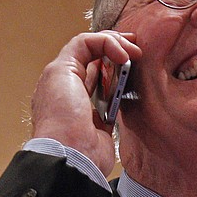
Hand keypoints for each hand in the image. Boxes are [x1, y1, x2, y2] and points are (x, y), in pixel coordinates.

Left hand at [30, 31, 141, 174]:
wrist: (72, 155)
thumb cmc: (62, 116)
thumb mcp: (61, 71)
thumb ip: (78, 49)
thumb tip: (104, 46)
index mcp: (60, 75)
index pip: (85, 46)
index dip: (107, 41)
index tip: (125, 50)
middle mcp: (74, 89)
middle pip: (99, 60)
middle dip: (118, 50)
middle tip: (137, 49)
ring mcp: (90, 105)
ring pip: (110, 78)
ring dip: (123, 70)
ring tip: (137, 64)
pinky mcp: (104, 122)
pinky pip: (117, 101)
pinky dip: (126, 92)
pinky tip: (133, 86)